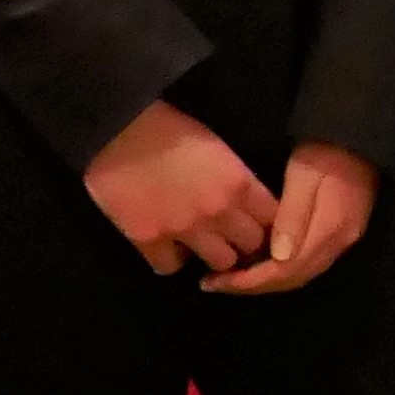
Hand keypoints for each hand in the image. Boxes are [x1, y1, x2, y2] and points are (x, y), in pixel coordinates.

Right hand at [83, 102, 278, 277]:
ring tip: (203, 245)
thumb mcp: (218, 148)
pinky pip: (170, 267)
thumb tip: (246, 201)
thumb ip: (237, 179)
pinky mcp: (149, 239)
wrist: (118, 128)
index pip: (276, 219)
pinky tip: (168, 248)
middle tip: (233, 237)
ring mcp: (185, 229)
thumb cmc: (169, 127)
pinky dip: (171, 260)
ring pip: (220, 263)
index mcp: (240, 183)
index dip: (271, 225)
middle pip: (252, 245)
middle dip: (247, 242)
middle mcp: (220, 211)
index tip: (261, 224)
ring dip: (214, 255)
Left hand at [201, 144, 378, 294]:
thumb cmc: (326, 152)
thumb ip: (292, 217)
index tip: (216, 281)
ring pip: (302, 274)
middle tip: (217, 283)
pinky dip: (282, 270)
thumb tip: (278, 258)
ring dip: (267, 280)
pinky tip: (262, 262)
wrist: (360, 140)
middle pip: (294, 278)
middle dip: (254, 286)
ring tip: (234, 277)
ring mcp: (343, 241)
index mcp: (329, 230)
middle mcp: (339, 244)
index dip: (250, 281)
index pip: (286, 270)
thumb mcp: (304, 177)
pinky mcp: (342, 235)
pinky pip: (308, 264)